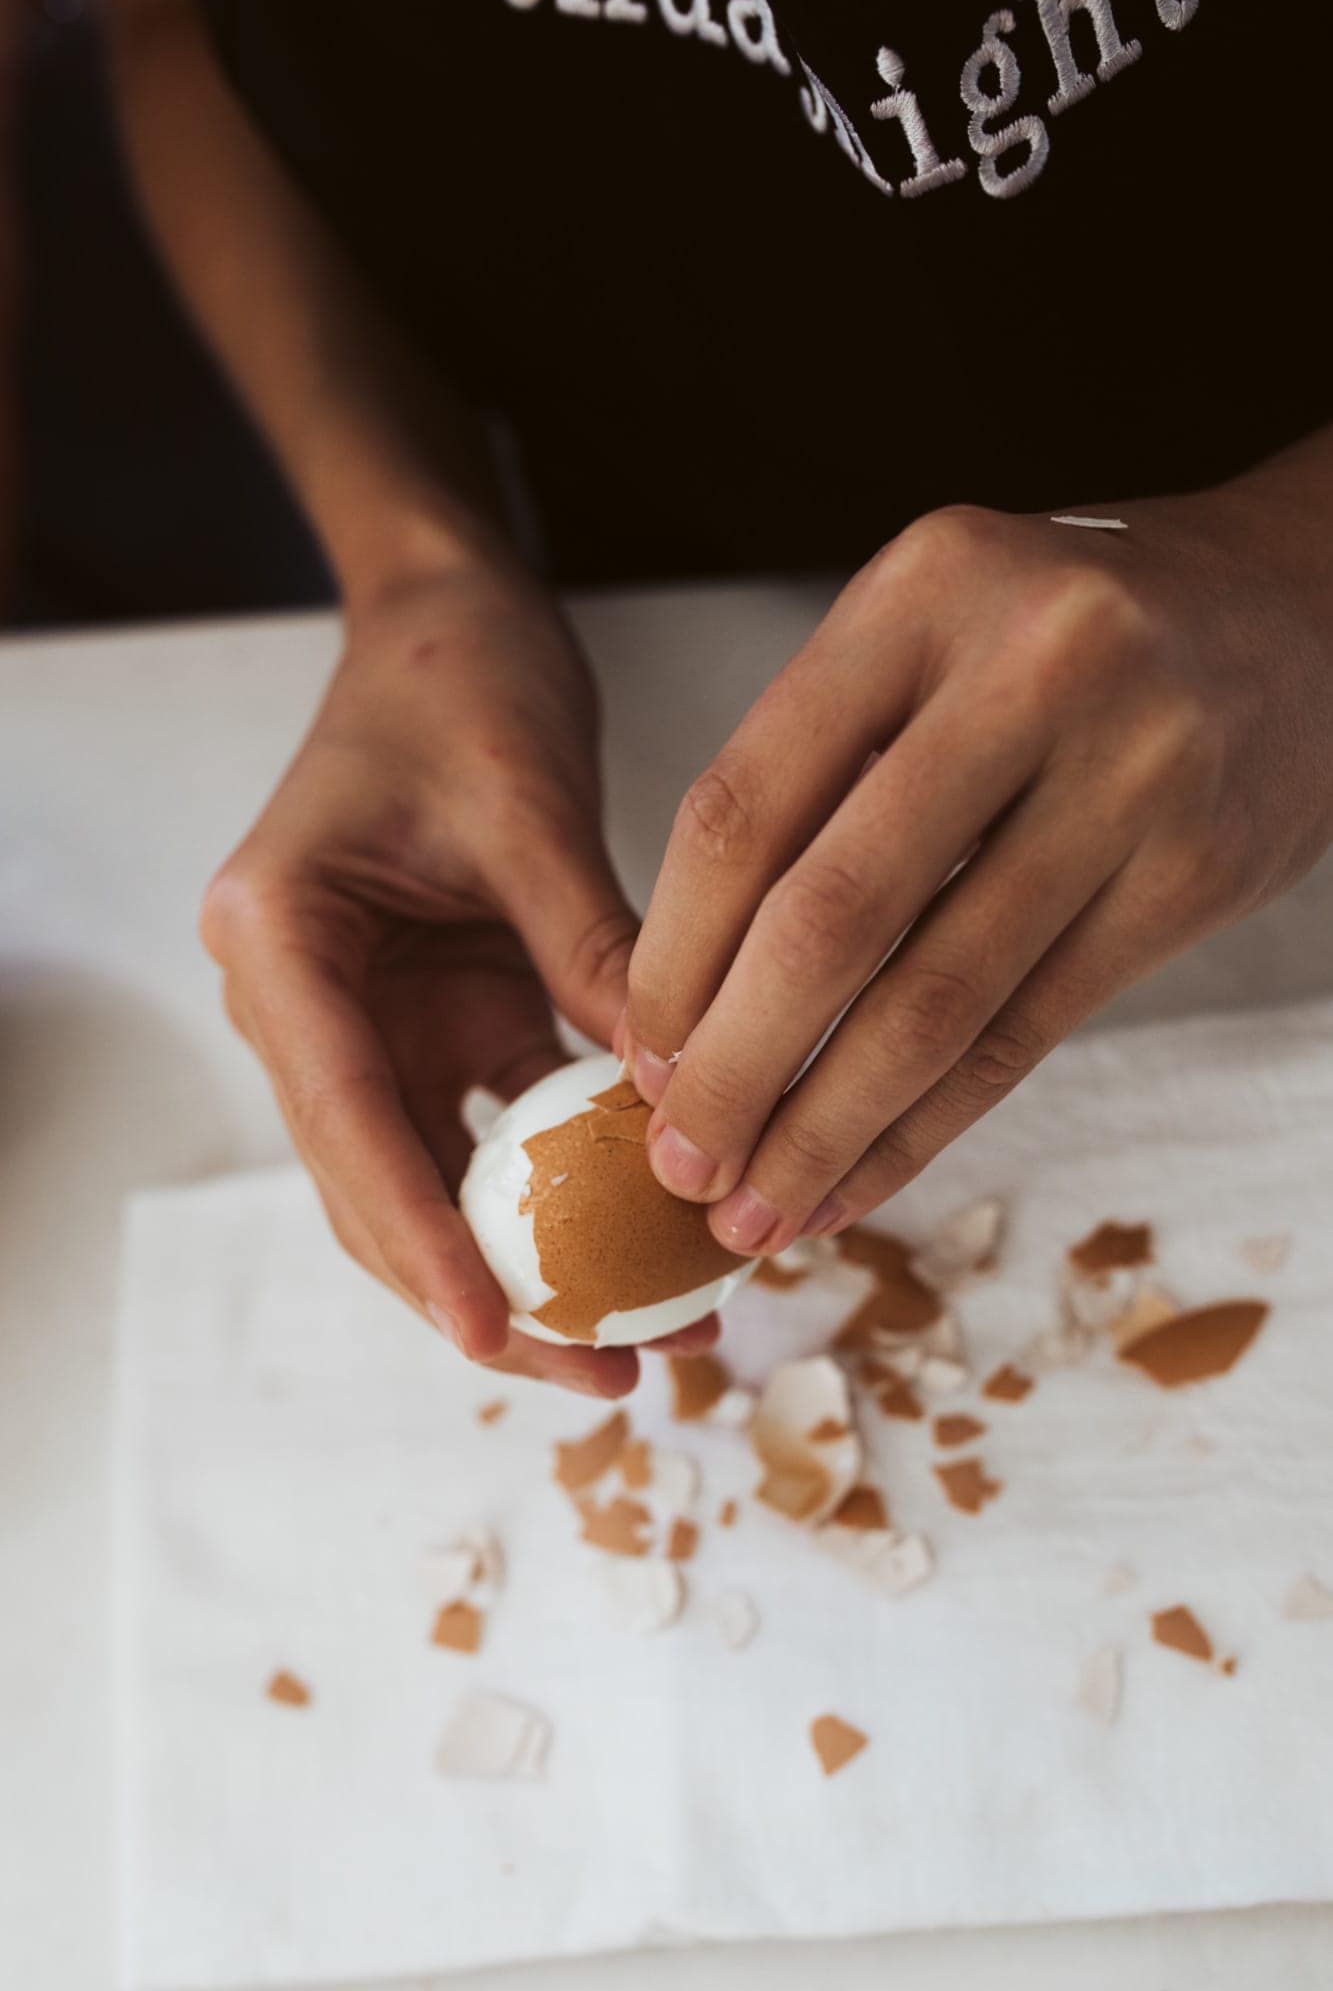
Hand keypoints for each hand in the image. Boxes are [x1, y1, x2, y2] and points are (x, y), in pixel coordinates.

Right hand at [202, 555, 714, 1393]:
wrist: (441, 618)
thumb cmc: (455, 676)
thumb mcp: (529, 803)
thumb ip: (588, 944)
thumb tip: (678, 1091)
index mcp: (282, 942)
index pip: (347, 1118)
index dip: (421, 1238)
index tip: (500, 1335)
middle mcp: (303, 1001)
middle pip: (379, 1186)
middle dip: (486, 1292)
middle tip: (608, 1372)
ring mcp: (366, 1022)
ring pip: (434, 1182)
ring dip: (527, 1263)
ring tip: (643, 1340)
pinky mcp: (434, 1022)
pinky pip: (491, 1133)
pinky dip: (561, 1190)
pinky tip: (645, 1241)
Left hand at [624, 478, 1332, 1253]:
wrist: (1293, 615)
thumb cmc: (1062, 643)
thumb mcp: (930, 635)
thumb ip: (817, 768)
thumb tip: (685, 995)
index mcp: (923, 590)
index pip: (745, 805)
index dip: (674, 955)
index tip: (638, 1055)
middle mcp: (1030, 670)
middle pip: (831, 919)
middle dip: (736, 1069)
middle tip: (680, 1166)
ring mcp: (1129, 774)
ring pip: (934, 1002)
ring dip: (826, 1133)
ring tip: (756, 1213)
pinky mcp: (1192, 876)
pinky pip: (1025, 1035)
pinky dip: (925, 1129)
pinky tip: (859, 1181)